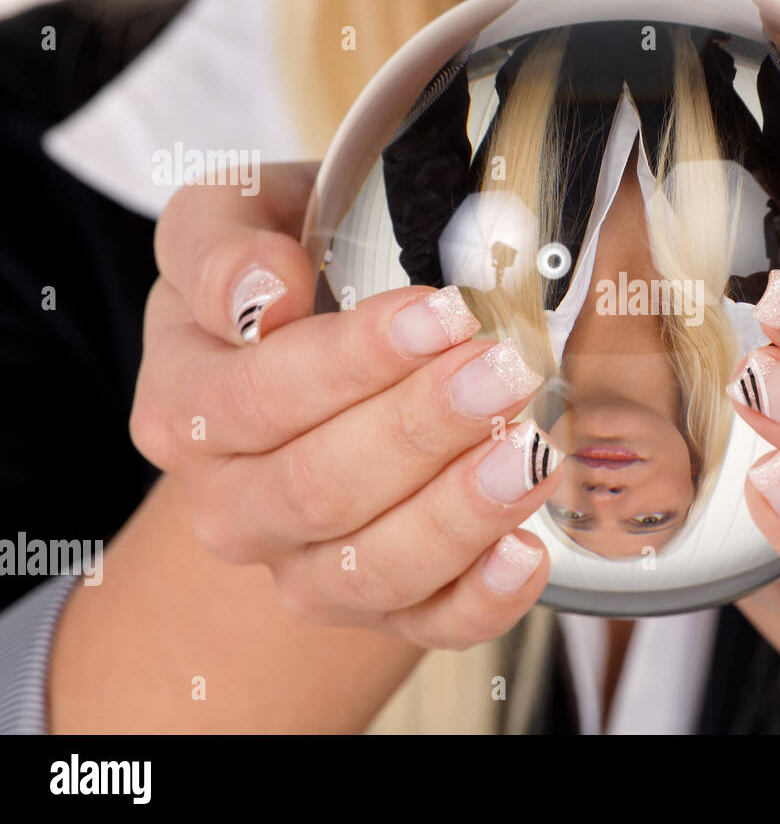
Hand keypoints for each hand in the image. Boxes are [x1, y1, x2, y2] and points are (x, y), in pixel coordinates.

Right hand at [130, 163, 562, 649]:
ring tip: (528, 451)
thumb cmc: (287, 272)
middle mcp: (234, 504)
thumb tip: (260, 293)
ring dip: (457, 513)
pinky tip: (526, 553)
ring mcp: (304, 564)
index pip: (259, 399)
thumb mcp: (232, 221)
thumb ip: (223, 246)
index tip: (443, 314)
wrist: (313, 351)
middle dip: (420, 429)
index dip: (353, 361)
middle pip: (318, 489)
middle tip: (504, 371)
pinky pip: (426, 624)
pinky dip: (480, 600)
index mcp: (185, 410)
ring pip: (368, 569)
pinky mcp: (382, 602)